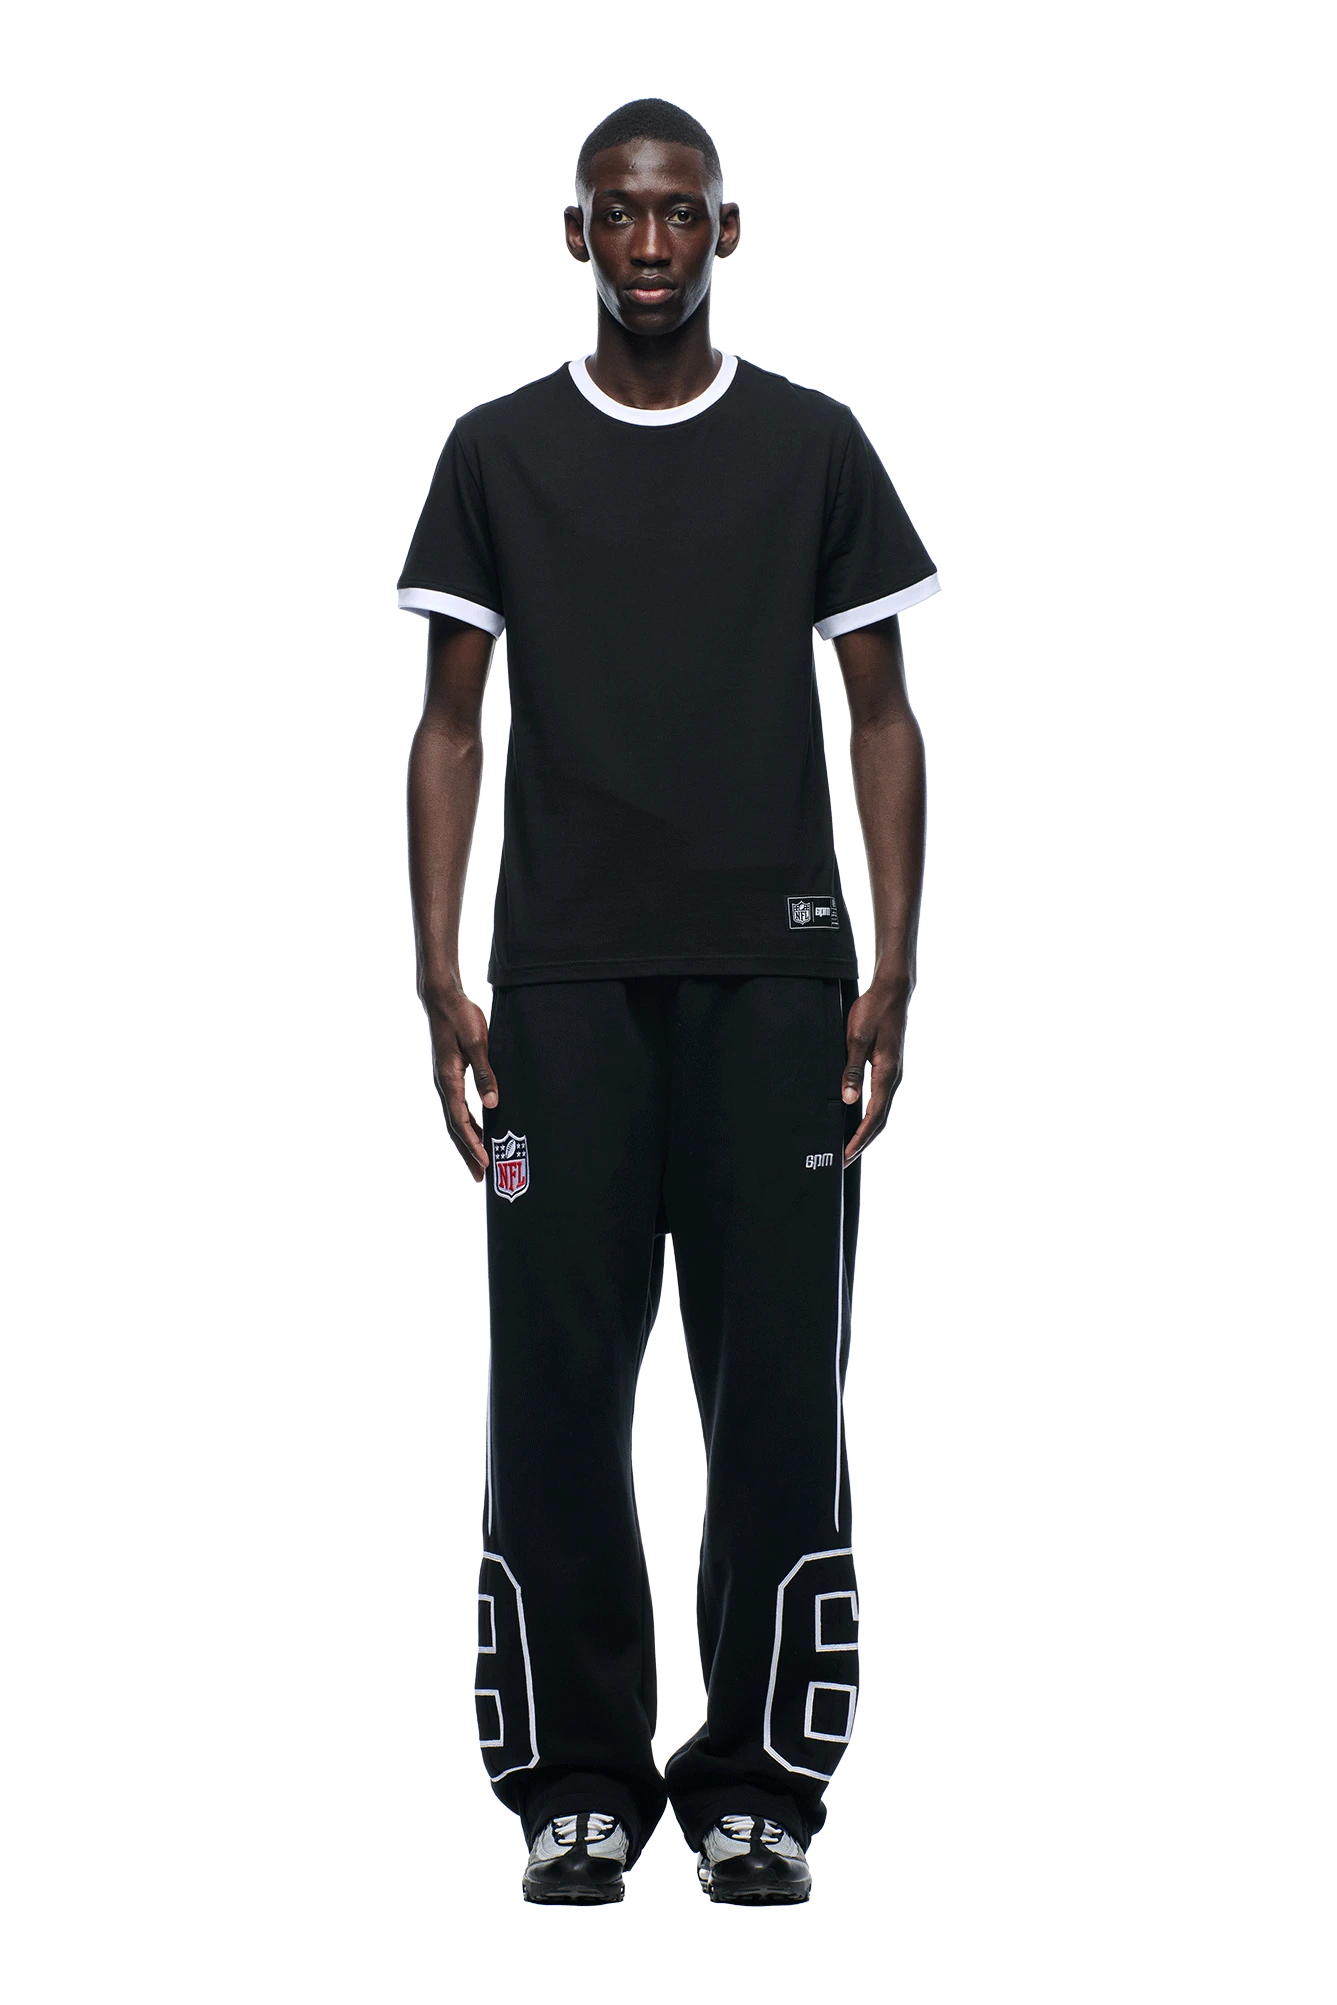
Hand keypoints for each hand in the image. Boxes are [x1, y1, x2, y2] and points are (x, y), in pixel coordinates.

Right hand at [424, 982, 498, 1182]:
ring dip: (467, 1142)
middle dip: (468, 1152)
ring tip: (479, 1163)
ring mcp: (445, 1083)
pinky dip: (467, 1126)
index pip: (461, 1120)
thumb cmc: (462, 1019)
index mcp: (449, 1080)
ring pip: (455, 1120)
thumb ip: (485, 1074)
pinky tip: (477, 1133)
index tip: (485, 1161)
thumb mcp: (478, 1044)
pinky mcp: (450, 1078)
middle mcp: (444, 1086)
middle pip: (455, 1127)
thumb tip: (492, 1104)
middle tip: (480, 1177)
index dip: (473, 1143)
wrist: (444, 1001)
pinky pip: (457, 1109)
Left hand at [841, 974, 910, 1164]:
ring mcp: (893, 1074)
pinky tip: (858, 1119)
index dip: (859, 1138)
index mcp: (887, 1074)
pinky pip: (881, 1099)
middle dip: (862, 1142)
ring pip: (881, 1111)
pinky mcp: (889, 1068)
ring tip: (850, 1146)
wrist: (891, 992)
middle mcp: (893, 1078)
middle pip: (879, 1120)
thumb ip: (852, 1070)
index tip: (846, 1154)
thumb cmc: (873, 1012)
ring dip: (866, 1131)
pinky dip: (870, 1115)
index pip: (873, 1116)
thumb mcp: (856, 1039)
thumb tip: (848, 1100)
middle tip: (845, 1160)